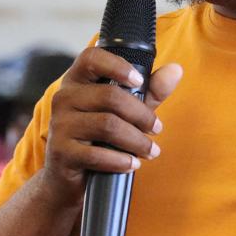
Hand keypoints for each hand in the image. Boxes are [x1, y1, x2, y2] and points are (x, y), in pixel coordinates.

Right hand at [40, 47, 182, 200]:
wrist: (69, 176)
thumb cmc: (99, 137)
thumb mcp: (126, 111)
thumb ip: (150, 91)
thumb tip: (176, 70)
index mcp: (77, 80)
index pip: (92, 58)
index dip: (118, 66)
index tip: (140, 81)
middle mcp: (63, 98)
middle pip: (110, 96)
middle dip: (141, 115)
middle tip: (157, 129)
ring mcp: (59, 125)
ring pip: (107, 125)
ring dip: (137, 141)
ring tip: (151, 151)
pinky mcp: (61, 152)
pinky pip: (96, 154)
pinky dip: (121, 161)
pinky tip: (132, 164)